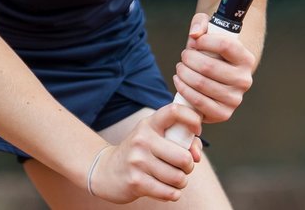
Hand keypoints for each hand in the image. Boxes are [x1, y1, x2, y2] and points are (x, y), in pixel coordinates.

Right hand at [88, 104, 202, 203]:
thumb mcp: (155, 138)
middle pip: (183, 156)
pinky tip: (169, 189)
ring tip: (176, 179)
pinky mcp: (136, 182)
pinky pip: (168, 193)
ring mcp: (138, 161)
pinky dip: (173, 194)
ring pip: (178, 177)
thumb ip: (182, 140)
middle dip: (190, 165)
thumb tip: (197, 155)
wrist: (107, 171)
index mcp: (149, 124)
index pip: (174, 111)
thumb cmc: (140, 153)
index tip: (196, 130)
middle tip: (185, 166)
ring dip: (182, 182)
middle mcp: (142, 140)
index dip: (192, 119)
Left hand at [172, 13, 256, 124]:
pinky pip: (198, 102)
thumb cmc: (212, 52)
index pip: (225, 45)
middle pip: (208, 66)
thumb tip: (194, 35)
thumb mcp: (209, 31)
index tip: (194, 41)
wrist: (217, 78)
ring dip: (183, 73)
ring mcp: (235, 99)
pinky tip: (179, 81)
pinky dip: (184, 90)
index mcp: (246, 59)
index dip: (204, 41)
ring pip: (201, 84)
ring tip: (180, 68)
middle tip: (183, 56)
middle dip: (189, 59)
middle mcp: (244, 80)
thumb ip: (201, 23)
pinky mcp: (223, 113)